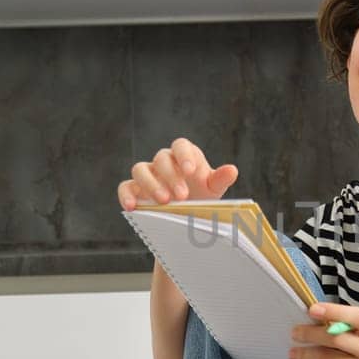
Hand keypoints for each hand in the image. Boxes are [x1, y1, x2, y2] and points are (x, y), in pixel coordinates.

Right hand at [117, 138, 239, 209]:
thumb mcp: (213, 189)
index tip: (191, 171)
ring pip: (140, 169)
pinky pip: (125, 187)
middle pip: (161, 159)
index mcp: (184, 155)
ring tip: (164, 202)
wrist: (187, 212)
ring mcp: (147, 174)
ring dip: (150, 184)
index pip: (181, 145)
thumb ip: (220, 179)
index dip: (184, 155)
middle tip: (182, 196)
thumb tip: (232, 170)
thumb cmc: (201, 194)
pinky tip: (132, 207)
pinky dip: (126, 195)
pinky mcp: (134, 189)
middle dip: (171, 177)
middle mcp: (163, 161)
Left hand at [290, 303, 358, 358]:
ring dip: (306, 354)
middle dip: (312, 334)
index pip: (358, 317)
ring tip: (293, 351)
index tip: (312, 309)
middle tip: (295, 332)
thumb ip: (347, 326)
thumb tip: (314, 317)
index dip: (334, 311)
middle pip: (337, 339)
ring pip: (328, 358)